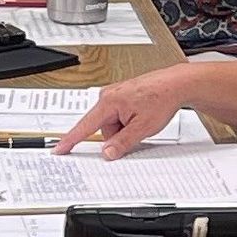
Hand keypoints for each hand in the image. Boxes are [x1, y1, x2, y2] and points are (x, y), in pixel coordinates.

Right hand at [52, 67, 192, 157]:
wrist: (176, 84)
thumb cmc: (162, 97)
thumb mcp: (142, 127)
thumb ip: (122, 142)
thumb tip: (107, 153)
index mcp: (109, 101)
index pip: (85, 126)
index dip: (71, 140)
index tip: (59, 149)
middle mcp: (109, 95)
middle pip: (103, 128)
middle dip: (117, 135)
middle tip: (136, 130)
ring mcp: (115, 94)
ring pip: (112, 123)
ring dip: (124, 128)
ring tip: (142, 119)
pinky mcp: (123, 96)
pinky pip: (118, 116)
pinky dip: (127, 120)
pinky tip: (141, 116)